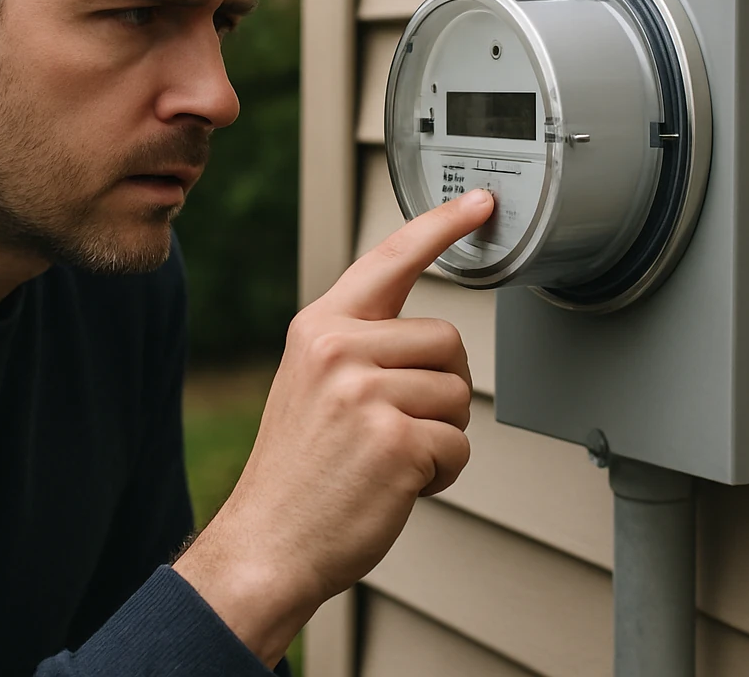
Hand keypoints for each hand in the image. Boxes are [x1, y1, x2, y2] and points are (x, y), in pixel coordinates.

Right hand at [172, 189, 493, 665]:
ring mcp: (365, 393)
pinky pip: (457, 445)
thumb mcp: (310, 385)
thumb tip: (428, 342)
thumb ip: (357, 348)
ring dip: (439, 437)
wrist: (268, 544)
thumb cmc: (297, 474)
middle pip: (447, 340)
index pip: (390, 260)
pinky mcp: (394, 440)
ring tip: (386, 459)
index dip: (441, 226)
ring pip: (457, 395)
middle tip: (393, 428)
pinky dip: (440, 475)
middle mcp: (338, 349)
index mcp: (319, 328)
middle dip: (439, 388)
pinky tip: (395, 486)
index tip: (480, 203)